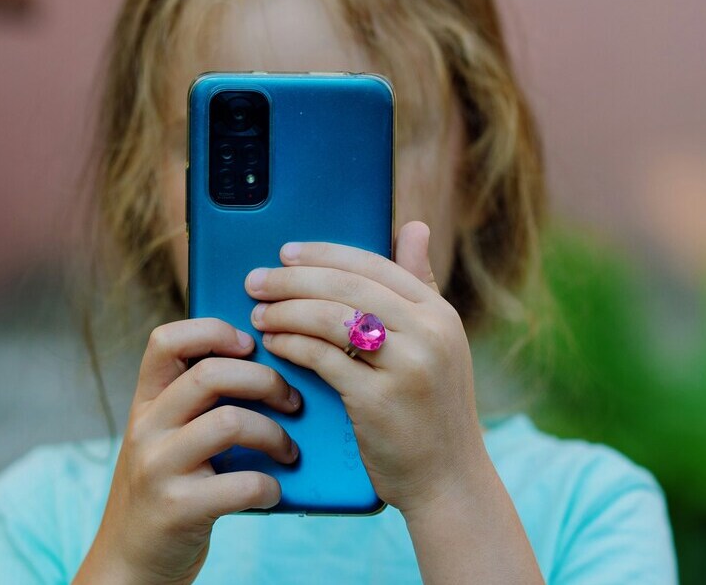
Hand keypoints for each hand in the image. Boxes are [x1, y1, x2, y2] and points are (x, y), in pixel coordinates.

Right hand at [74, 319, 302, 584]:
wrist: (129, 564)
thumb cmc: (166, 490)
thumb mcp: (165, 438)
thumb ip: (197, 404)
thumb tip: (270, 365)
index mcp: (145, 403)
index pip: (166, 340)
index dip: (213, 330)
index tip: (251, 345)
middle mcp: (146, 428)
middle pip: (210, 374)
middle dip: (265, 380)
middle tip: (292, 401)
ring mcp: (158, 468)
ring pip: (230, 422)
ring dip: (275, 434)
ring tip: (289, 451)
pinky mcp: (178, 509)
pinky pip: (241, 484)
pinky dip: (270, 486)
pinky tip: (274, 492)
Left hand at [245, 220, 490, 515]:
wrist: (449, 480)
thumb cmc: (433, 410)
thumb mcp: (439, 344)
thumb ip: (419, 286)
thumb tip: (414, 226)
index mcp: (440, 313)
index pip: (373, 264)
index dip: (324, 254)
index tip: (287, 253)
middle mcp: (429, 332)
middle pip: (347, 285)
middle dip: (294, 279)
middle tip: (257, 279)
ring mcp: (407, 366)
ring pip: (331, 318)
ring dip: (286, 310)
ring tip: (258, 311)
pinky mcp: (378, 400)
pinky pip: (323, 358)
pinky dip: (292, 344)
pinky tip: (273, 342)